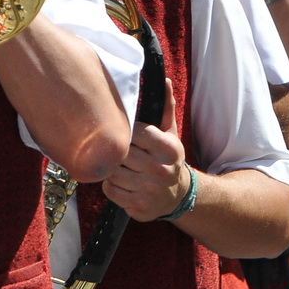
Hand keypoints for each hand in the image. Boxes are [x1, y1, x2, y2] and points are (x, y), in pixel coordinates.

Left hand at [103, 80, 191, 220]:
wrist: (178, 195)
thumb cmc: (167, 159)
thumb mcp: (170, 134)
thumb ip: (165, 108)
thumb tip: (165, 81)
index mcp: (169, 149)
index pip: (135, 132)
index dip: (126, 132)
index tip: (126, 134)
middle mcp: (161, 170)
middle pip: (121, 154)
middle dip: (117, 151)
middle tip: (120, 151)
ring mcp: (150, 190)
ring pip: (113, 173)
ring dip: (111, 169)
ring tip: (121, 167)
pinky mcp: (139, 207)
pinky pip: (110, 191)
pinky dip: (111, 186)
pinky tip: (121, 182)